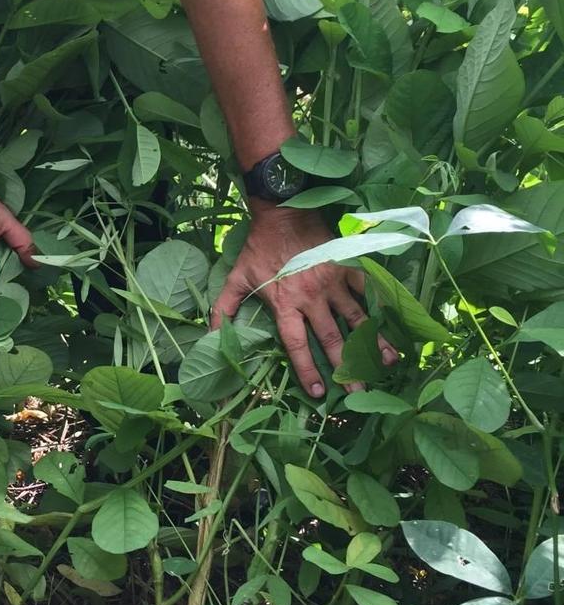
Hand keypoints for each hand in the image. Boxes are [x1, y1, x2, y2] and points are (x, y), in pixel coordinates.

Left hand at [212, 205, 397, 397]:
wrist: (284, 212)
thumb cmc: (260, 248)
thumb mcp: (237, 277)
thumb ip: (224, 308)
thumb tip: (211, 335)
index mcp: (285, 304)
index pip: (296, 345)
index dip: (307, 370)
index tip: (319, 392)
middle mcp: (311, 298)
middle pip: (331, 339)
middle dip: (346, 368)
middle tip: (359, 392)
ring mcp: (332, 283)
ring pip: (356, 319)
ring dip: (372, 342)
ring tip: (388, 364)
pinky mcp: (346, 267)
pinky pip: (366, 292)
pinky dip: (378, 309)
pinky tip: (392, 327)